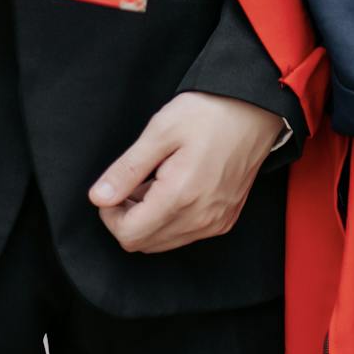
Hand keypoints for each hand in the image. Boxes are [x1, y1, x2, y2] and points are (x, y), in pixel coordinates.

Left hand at [88, 91, 286, 253]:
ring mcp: (216, 222)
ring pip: (164, 242)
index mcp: (181, 197)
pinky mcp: (225, 219)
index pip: (129, 235)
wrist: (255, 109)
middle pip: (144, 244)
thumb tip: (98, 198)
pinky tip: (171, 187)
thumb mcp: (160, 131)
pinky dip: (169, 219)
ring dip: (148, 220)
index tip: (113, 188)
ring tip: (152, 181)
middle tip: (130, 183)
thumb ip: (126, 170)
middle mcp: (201, 219)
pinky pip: (186, 235)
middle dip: (127, 218)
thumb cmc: (209, 113)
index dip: (110, 215)